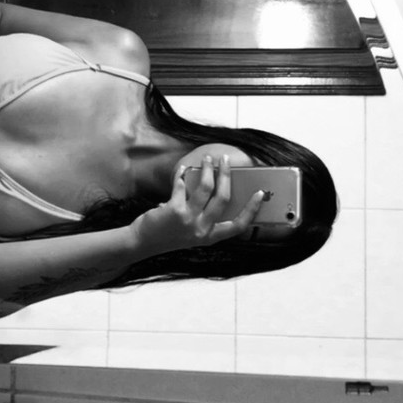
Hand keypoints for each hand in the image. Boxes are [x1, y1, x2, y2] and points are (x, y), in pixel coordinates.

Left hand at [129, 154, 263, 251]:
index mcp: (210, 237)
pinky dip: (182, 174)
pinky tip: (182, 170)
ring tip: (208, 159)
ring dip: (208, 169)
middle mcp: (202, 230)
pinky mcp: (175, 210)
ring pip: (206, 188)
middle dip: (227, 175)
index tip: (260, 194)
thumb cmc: (169, 235)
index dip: (252, 210)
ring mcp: (189, 220)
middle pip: (223, 198)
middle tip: (226, 161)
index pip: (238, 225)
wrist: (143, 242)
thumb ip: (205, 218)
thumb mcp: (193, 232)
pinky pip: (183, 185)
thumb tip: (216, 188)